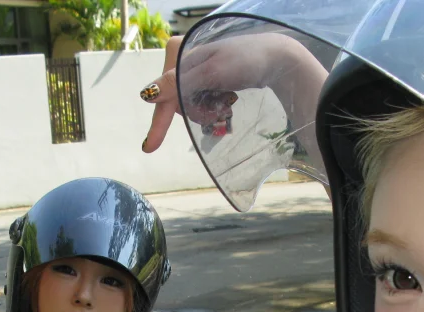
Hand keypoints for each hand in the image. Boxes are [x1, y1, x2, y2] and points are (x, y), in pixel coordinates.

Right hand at [141, 33, 318, 152]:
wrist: (276, 58)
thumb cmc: (246, 60)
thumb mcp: (211, 73)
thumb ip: (178, 84)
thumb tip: (147, 95)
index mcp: (177, 51)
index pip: (164, 95)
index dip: (160, 122)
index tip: (150, 147)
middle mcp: (181, 59)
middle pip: (176, 102)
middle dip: (197, 112)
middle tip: (223, 107)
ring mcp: (193, 70)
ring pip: (188, 105)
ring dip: (207, 112)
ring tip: (227, 103)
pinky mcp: (205, 80)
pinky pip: (199, 102)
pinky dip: (212, 108)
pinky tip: (226, 102)